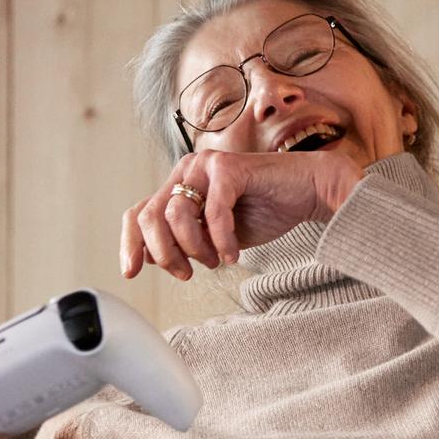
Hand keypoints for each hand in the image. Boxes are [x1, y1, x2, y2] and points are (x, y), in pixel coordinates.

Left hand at [121, 149, 362, 280]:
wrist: (307, 191)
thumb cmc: (265, 210)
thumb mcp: (216, 235)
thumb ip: (186, 240)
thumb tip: (154, 257)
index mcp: (179, 184)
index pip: (138, 212)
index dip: (130, 244)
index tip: (132, 272)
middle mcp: (187, 170)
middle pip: (149, 216)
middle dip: (164, 253)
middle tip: (186, 273)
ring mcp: (206, 165)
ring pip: (176, 214)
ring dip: (195, 248)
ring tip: (215, 260)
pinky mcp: (229, 167)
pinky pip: (213, 212)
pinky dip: (222, 240)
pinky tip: (233, 255)